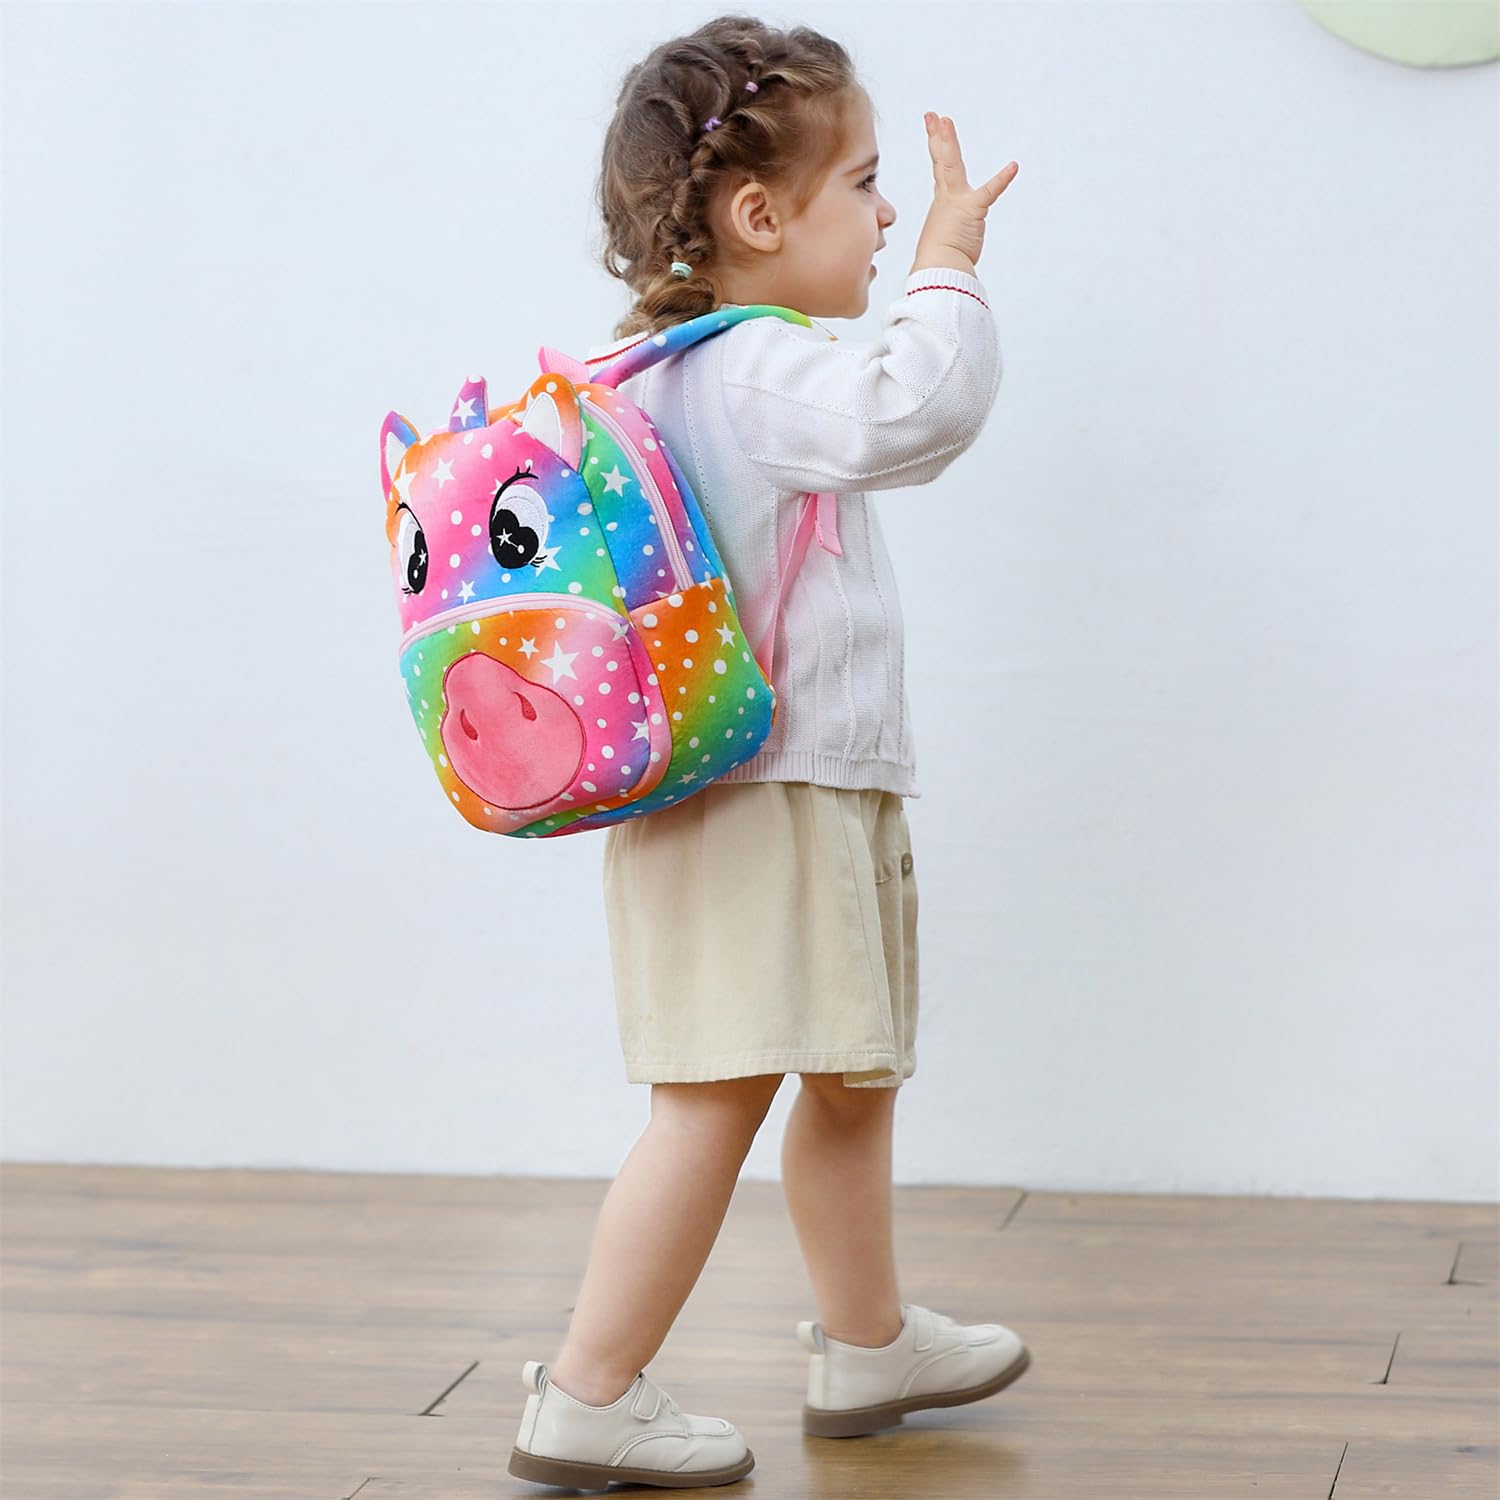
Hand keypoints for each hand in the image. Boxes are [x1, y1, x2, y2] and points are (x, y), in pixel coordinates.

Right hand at [911, 112, 1017, 274]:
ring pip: (951, 166)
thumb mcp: (945, 238)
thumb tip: (947, 241)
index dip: (937, 144)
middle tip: (933, 116)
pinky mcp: (972, 211)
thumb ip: (950, 231)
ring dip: (948, 143)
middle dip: (936, 137)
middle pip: (941, 161)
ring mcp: (957, 202)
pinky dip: (1002, 180)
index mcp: (943, 201)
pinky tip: (1013, 167)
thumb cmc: (941, 260)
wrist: (938, 269)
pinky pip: (989, 192)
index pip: (940, 167)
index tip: (933, 125)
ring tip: (946, 122)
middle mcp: (947, 197)